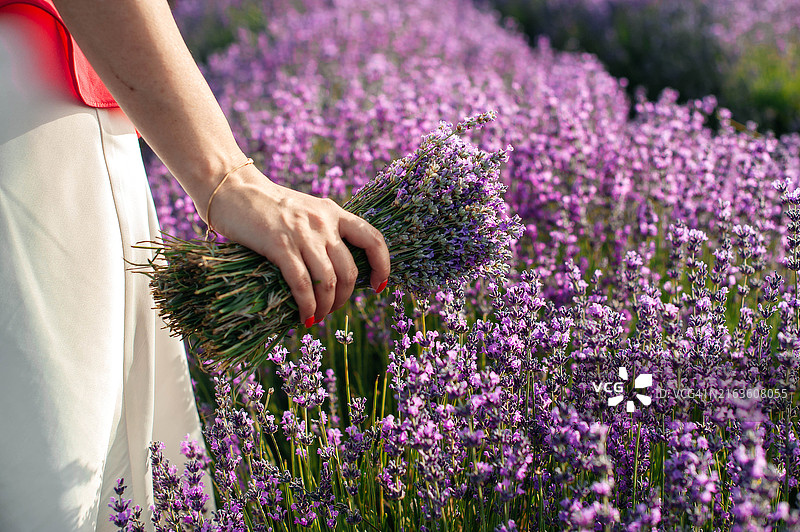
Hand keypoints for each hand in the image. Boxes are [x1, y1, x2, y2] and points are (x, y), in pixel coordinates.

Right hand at [205, 162, 390, 325]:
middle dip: (344, 299)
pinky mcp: (279, 245)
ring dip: (326, 307)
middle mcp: (324, 223)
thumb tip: (336, 272)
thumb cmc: (267, 206)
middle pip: (349, 271)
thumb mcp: (306, 212)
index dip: (382, 266)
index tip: (377, 286)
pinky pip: (302, 285)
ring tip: (316, 317)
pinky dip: (307, 306)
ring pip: (328, 282)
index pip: (373, 240)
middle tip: (332, 310)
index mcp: (334, 213)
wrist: (233, 188)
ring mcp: (303, 234)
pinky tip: (304, 317)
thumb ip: (323, 233)